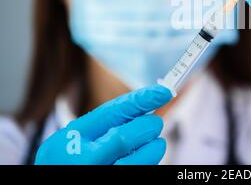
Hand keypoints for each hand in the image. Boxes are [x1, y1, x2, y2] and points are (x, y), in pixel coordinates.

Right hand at [35, 84, 171, 164]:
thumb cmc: (69, 159)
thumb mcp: (73, 138)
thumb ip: (104, 126)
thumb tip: (146, 109)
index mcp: (73, 136)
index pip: (113, 112)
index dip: (142, 99)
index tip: (165, 91)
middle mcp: (82, 159)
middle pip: (124, 138)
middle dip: (147, 126)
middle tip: (156, 123)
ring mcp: (97, 176)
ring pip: (135, 162)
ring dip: (153, 149)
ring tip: (157, 143)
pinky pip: (138, 173)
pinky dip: (147, 164)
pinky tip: (145, 159)